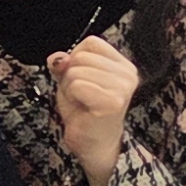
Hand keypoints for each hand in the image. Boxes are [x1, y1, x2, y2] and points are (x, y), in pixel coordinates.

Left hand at [46, 32, 139, 185]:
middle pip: (80, 56)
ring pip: (76, 71)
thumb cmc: (84, 110)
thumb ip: (64, 64)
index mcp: (123, 65)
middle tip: (81, 96)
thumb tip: (57, 58)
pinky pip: (77, 85)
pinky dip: (72, 97)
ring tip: (83, 102)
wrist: (92, 143)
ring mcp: (123, 87)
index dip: (75, 57)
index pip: (91, 43)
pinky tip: (83, 109)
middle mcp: (128, 74)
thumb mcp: (71, 80)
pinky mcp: (113, 101)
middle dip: (70, 76)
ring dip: (70, 88)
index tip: (81, 79)